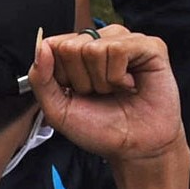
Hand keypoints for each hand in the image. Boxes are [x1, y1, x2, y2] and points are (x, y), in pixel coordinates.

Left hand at [31, 25, 184, 172]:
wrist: (133, 147)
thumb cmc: (100, 128)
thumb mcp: (59, 110)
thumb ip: (41, 79)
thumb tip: (42, 45)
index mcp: (79, 53)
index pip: (53, 45)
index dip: (61, 76)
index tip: (77, 93)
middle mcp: (102, 41)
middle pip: (71, 47)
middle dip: (81, 80)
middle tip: (99, 94)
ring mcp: (125, 41)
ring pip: (94, 48)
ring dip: (101, 81)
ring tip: (115, 91)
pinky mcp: (149, 45)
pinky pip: (118, 49)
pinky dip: (118, 76)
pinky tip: (130, 85)